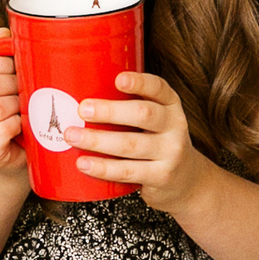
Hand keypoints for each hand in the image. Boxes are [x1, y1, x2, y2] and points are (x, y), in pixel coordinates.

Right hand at [0, 27, 27, 175]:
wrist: (9, 159)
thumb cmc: (5, 117)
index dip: (5, 63)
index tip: (19, 70)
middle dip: (14, 84)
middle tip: (27, 89)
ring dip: (18, 105)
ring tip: (26, 107)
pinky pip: (2, 130)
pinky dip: (18, 124)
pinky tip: (23, 125)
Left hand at [70, 73, 210, 209]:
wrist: (186, 180)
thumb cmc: (156, 141)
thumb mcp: (154, 119)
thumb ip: (127, 106)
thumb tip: (75, 92)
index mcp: (170, 104)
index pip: (159, 88)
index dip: (139, 82)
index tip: (118, 79)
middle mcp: (174, 126)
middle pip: (143, 114)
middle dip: (110, 111)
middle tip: (82, 109)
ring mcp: (170, 152)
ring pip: (131, 145)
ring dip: (98, 140)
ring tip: (72, 136)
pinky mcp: (161, 176)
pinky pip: (128, 171)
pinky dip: (103, 168)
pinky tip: (83, 163)